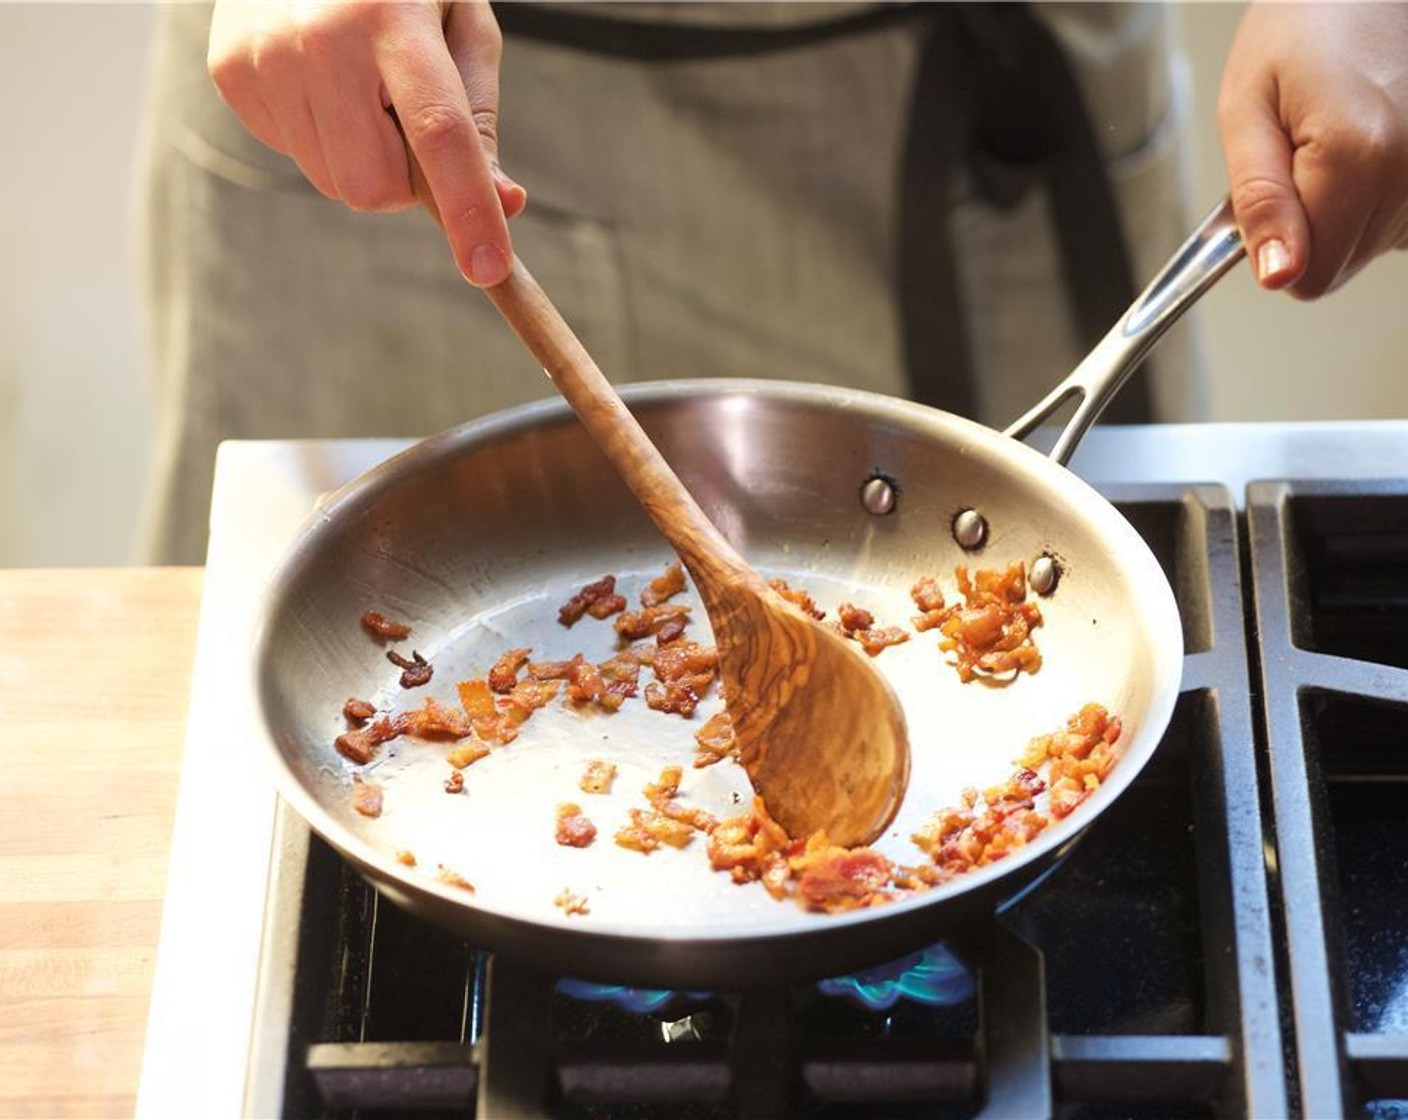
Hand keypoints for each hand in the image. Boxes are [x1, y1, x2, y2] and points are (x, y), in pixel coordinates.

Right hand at [207, 0, 525, 286]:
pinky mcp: (229, 73)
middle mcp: (321, 39)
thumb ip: (479, 118)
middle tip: (406, 122)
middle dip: (406, 183)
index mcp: (394, 18)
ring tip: (359, 87)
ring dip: (363, 160)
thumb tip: (506, 205)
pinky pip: (297, 157)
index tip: (489, 268)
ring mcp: (264, 57)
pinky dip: (323, 138)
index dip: (467, 208)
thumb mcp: (458, 24)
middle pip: (377, 187)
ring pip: (336, 184)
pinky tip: (321, 80)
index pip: (439, 134)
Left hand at [1218, 2, 1407, 297]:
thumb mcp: (1247, 111)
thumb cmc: (1302, 26)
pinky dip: (1379, 195)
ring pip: (1373, 245)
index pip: (1308, 278)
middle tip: (1302, 153)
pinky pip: (1401, 219)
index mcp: (1357, 158)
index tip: (1273, 194)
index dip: (1276, 247)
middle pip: (1342, 265)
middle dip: (1310, 226)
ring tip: (1338, 135)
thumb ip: (1259, 202)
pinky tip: (1370, 143)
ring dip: (1346, 208)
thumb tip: (1277, 275)